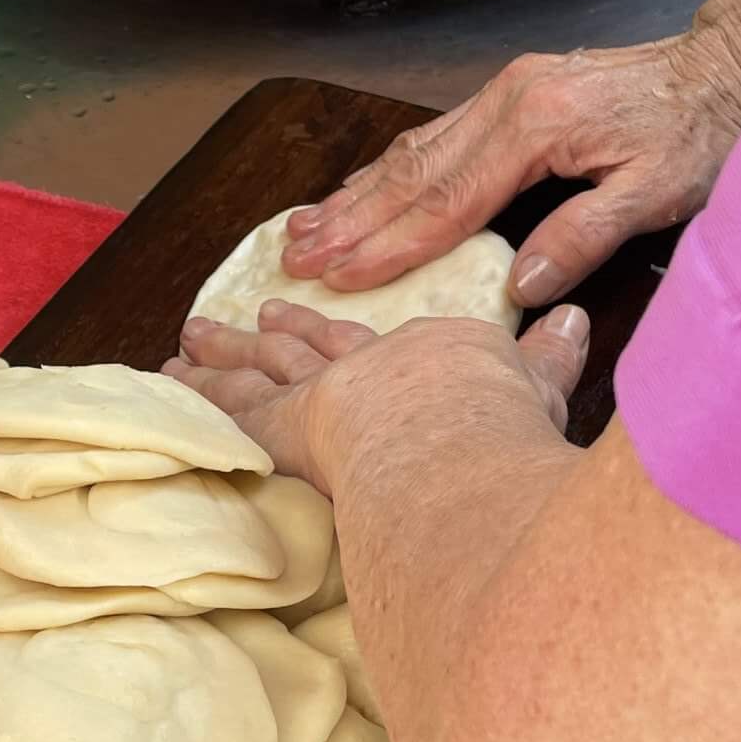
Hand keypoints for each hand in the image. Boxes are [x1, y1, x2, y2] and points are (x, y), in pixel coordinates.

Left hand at [164, 298, 590, 493]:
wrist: (450, 423)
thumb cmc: (500, 420)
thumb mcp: (539, 387)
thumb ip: (552, 358)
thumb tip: (574, 319)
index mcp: (417, 362)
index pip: (368, 347)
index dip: (335, 335)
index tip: (311, 319)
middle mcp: (358, 370)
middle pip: (306, 348)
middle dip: (276, 333)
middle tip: (246, 319)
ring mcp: (312, 392)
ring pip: (258, 369)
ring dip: (224, 354)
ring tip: (188, 342)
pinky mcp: (276, 420)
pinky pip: (225, 404)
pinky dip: (195, 389)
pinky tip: (166, 377)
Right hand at [277, 27, 740, 307]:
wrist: (731, 64)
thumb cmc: (703, 128)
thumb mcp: (658, 192)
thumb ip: (583, 238)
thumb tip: (518, 290)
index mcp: (536, 127)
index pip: (446, 202)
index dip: (388, 246)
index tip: (341, 277)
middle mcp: (508, 102)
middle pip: (411, 174)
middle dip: (349, 220)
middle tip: (296, 259)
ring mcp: (506, 94)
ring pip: (413, 152)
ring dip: (357, 195)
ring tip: (304, 229)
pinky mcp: (513, 95)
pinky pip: (435, 138)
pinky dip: (390, 172)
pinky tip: (362, 192)